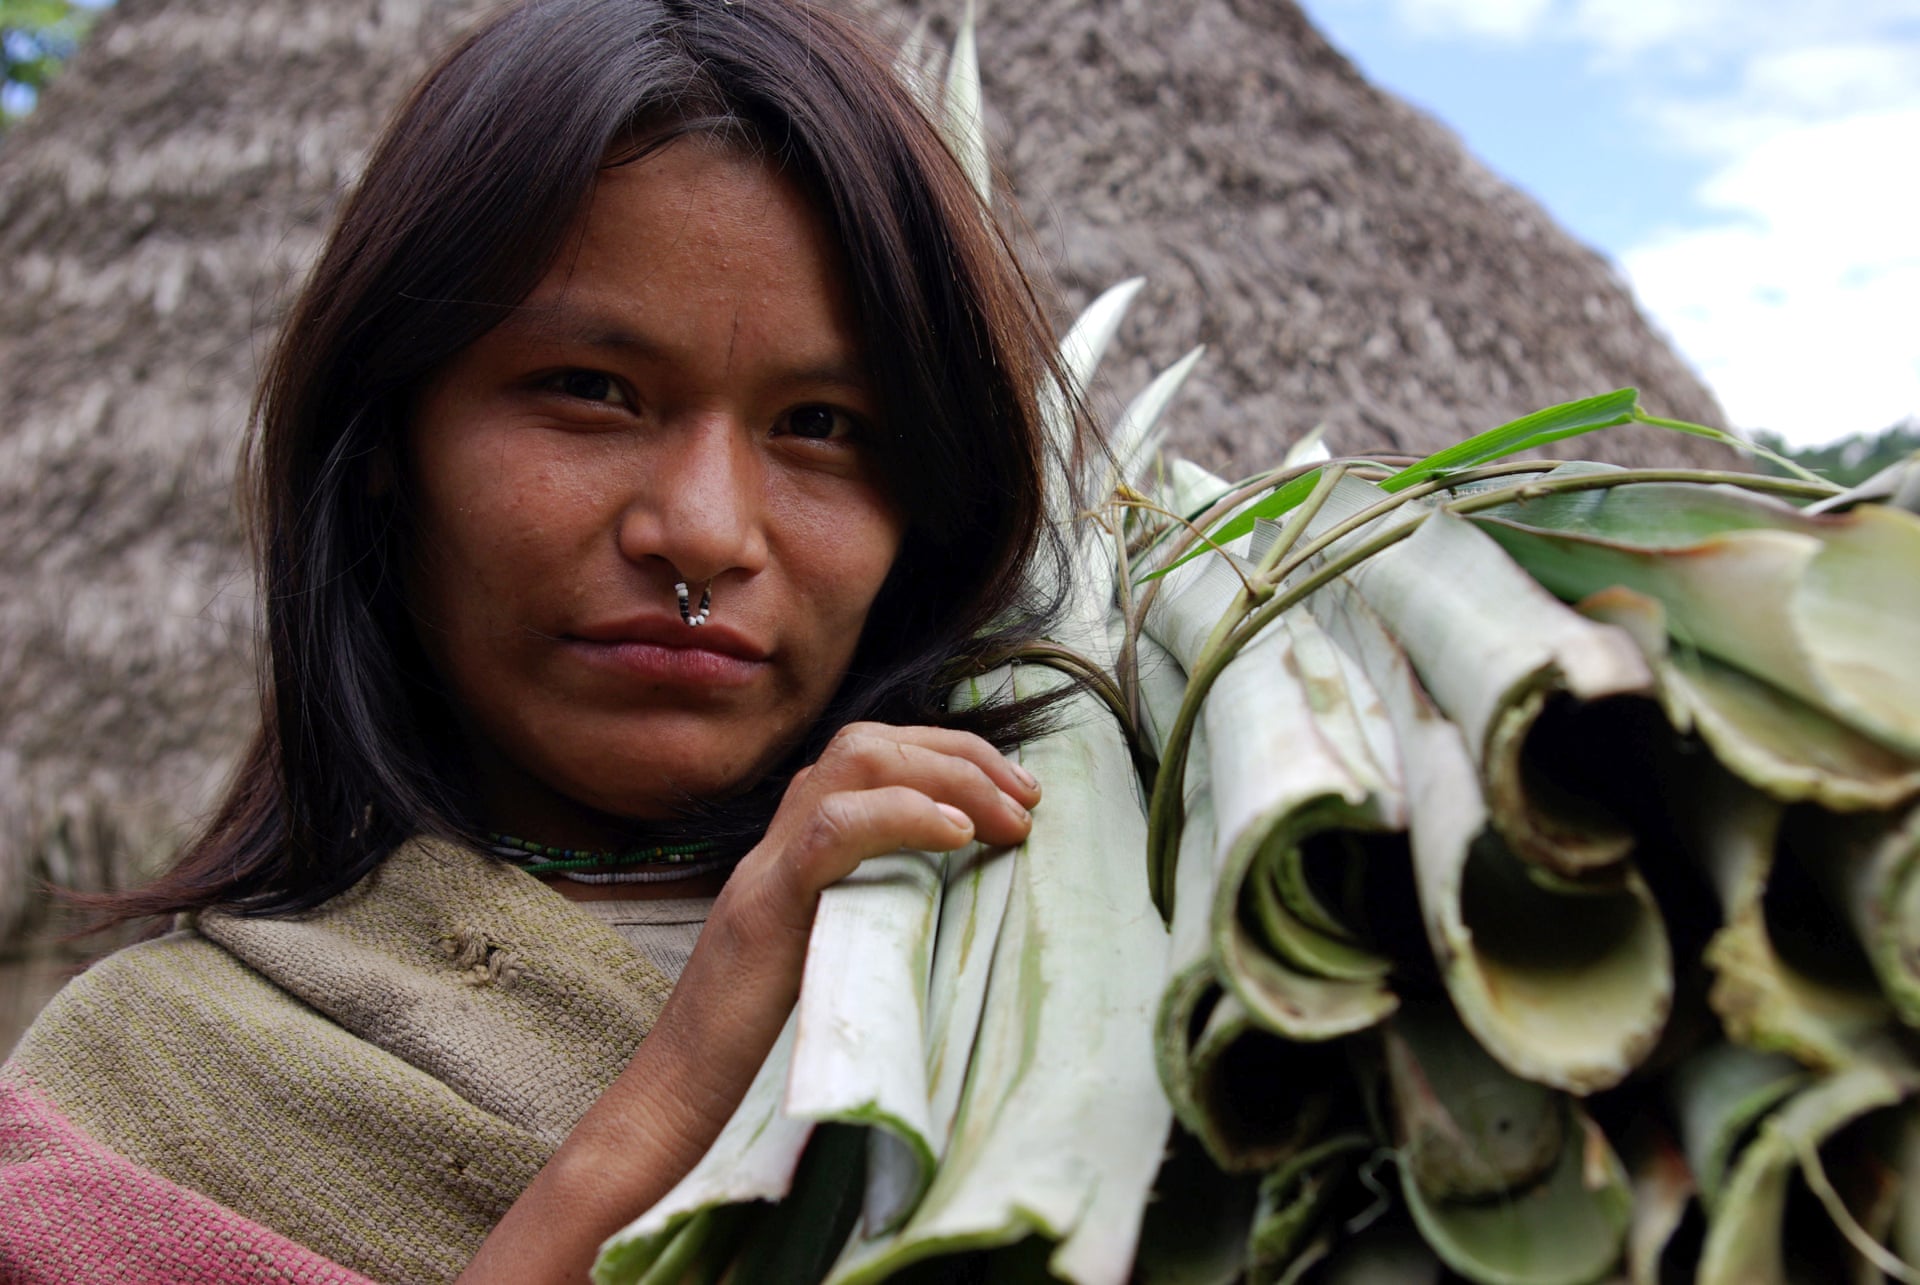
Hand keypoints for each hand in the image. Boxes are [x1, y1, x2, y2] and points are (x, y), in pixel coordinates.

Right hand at [460, 723, 1038, 1282]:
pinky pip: (832, 830)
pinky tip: (957, 835)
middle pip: (868, 745)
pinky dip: (901, 816)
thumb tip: (972, 906)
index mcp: (797, 852)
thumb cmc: (766, 1050)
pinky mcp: (765, 910)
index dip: (949, 757)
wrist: (680, 1105)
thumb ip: (882, 915)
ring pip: (851, 765)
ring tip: (1008, 815)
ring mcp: (767, 870)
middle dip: (961, 756)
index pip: (870, 758)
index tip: (1018, 792)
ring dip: (946, 776)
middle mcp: (778, 845)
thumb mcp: (838, 960)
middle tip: (1029, 796)